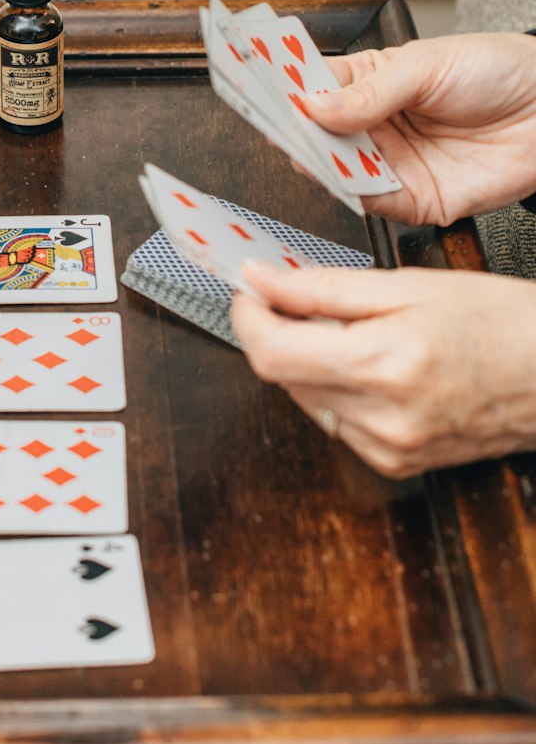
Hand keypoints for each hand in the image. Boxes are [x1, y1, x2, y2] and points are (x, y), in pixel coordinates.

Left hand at [231, 260, 535, 477]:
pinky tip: (373, 368)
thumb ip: (321, 287)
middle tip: (298, 302)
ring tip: (354, 334)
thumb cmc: (495, 321)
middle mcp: (382, 418)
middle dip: (278, 335)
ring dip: (308, 364)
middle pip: (282, 378)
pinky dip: (338, 390)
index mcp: (383, 364)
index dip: (247, 320)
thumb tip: (260, 280)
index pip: (272, 355)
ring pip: (306, 400)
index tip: (249, 293)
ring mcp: (387, 448)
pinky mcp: (394, 463)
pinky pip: (337, 422)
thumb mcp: (406, 284)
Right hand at [305, 33, 535, 224]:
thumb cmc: (497, 70)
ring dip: (323, 167)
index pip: (312, 89)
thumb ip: (371, 90)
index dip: (285, 92)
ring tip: (311, 153)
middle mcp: (373, 127)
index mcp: (368, 84)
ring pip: (339, 172)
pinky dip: (357, 196)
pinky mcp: (414, 200)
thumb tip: (316, 104)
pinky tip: (348, 180)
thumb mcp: (428, 65)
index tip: (259, 91)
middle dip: (298, 135)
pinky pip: (374, 204)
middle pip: (318, 137)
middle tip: (282, 129)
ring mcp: (391, 164)